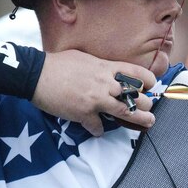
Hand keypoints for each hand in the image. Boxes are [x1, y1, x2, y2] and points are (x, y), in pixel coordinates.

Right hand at [31, 50, 157, 135]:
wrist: (36, 75)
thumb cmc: (58, 64)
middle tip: (149, 108)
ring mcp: (96, 100)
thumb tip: (108, 71)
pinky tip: (98, 130)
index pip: (137, 74)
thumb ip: (100, 67)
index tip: (151, 86)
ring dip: (140, 120)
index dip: (148, 81)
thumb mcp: (85, 58)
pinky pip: (98, 127)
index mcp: (106, 68)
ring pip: (126, 112)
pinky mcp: (84, 114)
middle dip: (146, 104)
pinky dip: (99, 130)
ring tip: (148, 123)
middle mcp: (105, 84)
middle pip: (136, 96)